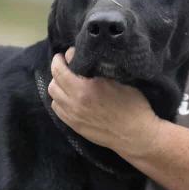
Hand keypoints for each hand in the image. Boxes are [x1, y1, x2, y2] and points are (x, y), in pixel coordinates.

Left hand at [48, 49, 163, 163]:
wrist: (135, 135)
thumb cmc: (132, 105)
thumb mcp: (118, 81)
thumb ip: (98, 70)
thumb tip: (87, 60)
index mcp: (84, 89)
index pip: (60, 70)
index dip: (62, 59)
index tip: (69, 54)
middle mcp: (73, 103)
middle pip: (53, 83)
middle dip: (57, 70)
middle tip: (66, 65)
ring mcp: (72, 116)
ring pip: (53, 97)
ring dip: (57, 86)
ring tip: (67, 81)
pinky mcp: (74, 126)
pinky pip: (57, 110)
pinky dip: (59, 100)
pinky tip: (69, 97)